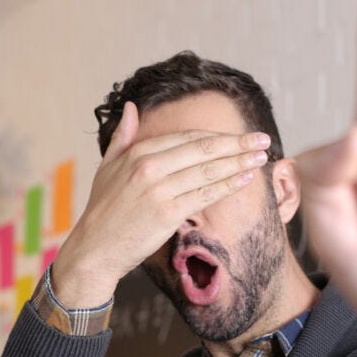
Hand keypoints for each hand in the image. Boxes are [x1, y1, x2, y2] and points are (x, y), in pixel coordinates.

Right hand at [53, 102, 270, 308]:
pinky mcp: (167, 214)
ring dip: (240, 162)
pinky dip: (229, 185)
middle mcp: (149, 168)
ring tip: (262, 157)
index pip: (187, 138)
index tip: (239, 135)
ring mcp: (159, 190)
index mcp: (138, 153)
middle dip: (237, 144)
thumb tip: (132, 108)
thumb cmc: (102, 210)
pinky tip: (246, 179)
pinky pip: (206, 195)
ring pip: (209, 171)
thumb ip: (123, 137)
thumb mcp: (107, 167)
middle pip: (203, 149)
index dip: (217, 136)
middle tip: (262, 139)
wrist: (94, 249)